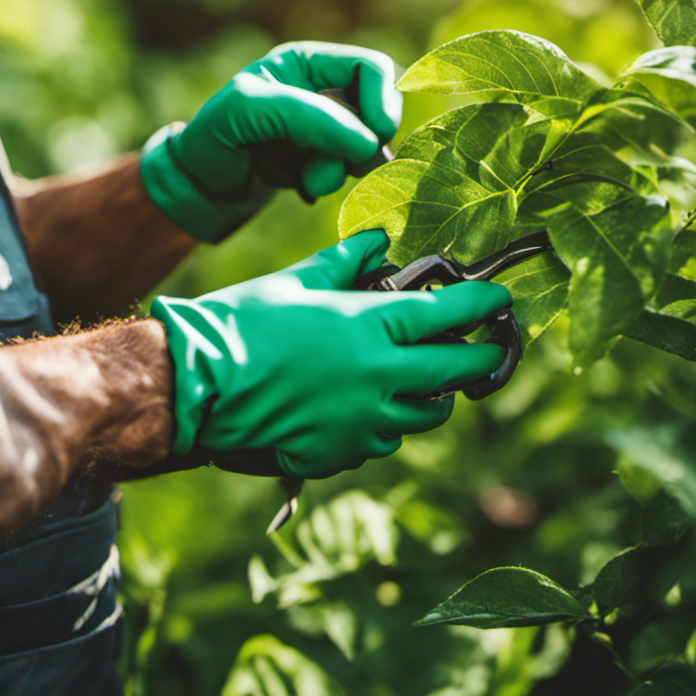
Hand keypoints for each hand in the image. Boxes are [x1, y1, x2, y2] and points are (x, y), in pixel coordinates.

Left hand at [140, 43, 400, 240]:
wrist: (198, 187)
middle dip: (360, 144)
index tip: (375, 137)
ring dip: (342, 170)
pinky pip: (351, 172)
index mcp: (307, 63)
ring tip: (307, 183)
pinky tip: (303, 188)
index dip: (383, 100)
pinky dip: (333, 183)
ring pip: (367, 147)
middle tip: (329, 168)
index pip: (372, 68)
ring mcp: (326, 129)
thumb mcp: (248, 110)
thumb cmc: (214, 137)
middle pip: (376, 110)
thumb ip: (307, 117)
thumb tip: (368, 142)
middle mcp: (322, 92)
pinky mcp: (324, 162)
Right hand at [150, 231, 512, 478]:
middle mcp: (378, 377)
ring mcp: (363, 421)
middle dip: (479, 358)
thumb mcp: (297, 282)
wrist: (198, 385)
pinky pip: (385, 440)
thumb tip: (376, 244)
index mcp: (369, 327)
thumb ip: (346, 263)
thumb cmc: (242, 324)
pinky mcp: (342, 452)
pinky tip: (371, 408)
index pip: (448, 313)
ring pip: (426, 413)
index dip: (481, 303)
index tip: (498, 299)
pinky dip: (389, 423)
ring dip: (434, 395)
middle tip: (485, 349)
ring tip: (426, 381)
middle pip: (455, 371)